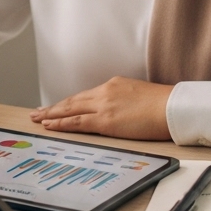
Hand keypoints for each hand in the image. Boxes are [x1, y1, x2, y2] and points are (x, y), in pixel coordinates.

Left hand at [29, 76, 172, 140]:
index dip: (69, 102)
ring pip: (70, 110)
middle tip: (37, 112)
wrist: (172, 107)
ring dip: (52, 115)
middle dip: (54, 107)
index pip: (86, 96)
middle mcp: (105, 92)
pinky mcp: (105, 121)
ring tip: (37, 119)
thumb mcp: (139, 96)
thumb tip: (120, 111)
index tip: (58, 106)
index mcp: (114, 85)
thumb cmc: (163, 105)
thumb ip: (125, 101)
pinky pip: (77, 122)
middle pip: (73, 100)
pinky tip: (50, 125)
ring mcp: (103, 106)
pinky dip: (61, 124)